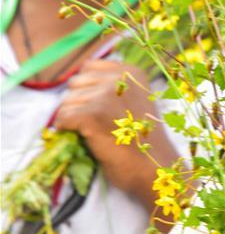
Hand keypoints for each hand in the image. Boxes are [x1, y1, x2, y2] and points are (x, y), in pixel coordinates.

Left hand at [53, 59, 180, 215]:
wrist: (154, 166)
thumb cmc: (141, 138)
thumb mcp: (134, 99)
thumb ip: (112, 86)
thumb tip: (75, 82)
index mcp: (131, 71)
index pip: (89, 67)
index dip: (88, 88)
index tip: (103, 107)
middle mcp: (119, 77)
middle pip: (75, 84)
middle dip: (79, 103)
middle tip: (100, 123)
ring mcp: (106, 95)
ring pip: (66, 103)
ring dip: (74, 120)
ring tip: (97, 132)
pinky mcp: (92, 114)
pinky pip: (62, 119)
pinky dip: (68, 131)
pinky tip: (88, 138)